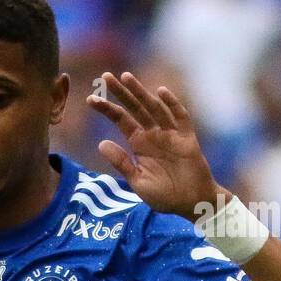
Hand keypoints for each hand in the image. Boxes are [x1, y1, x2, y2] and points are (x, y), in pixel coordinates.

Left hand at [87, 72, 220, 219]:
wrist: (190, 204)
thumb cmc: (164, 195)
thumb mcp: (137, 181)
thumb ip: (122, 162)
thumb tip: (100, 143)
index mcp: (139, 143)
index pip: (121, 120)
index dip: (107, 109)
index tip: (90, 99)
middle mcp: (153, 134)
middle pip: (135, 108)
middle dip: (121, 92)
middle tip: (104, 76)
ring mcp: (170, 135)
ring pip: (154, 108)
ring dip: (141, 92)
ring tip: (126, 77)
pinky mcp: (187, 139)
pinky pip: (180, 118)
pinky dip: (172, 105)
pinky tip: (160, 92)